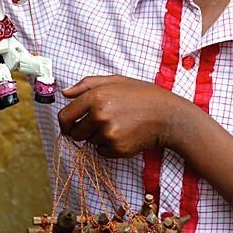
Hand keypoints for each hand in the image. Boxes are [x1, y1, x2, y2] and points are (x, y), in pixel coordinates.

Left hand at [58, 75, 187, 157]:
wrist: (168, 115)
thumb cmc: (143, 95)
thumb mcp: (115, 80)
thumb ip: (86, 84)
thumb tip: (65, 93)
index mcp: (95, 97)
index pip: (65, 117)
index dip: (65, 123)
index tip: (69, 126)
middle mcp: (99, 116)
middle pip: (75, 133)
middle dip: (82, 131)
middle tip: (99, 124)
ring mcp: (108, 134)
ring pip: (90, 142)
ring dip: (98, 137)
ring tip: (118, 125)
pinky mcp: (118, 149)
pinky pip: (102, 152)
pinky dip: (108, 146)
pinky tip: (123, 134)